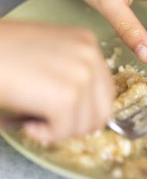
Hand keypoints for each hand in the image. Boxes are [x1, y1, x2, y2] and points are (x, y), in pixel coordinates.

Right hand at [0, 22, 114, 142]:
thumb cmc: (3, 52)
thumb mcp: (50, 53)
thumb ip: (74, 73)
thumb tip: (86, 109)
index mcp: (88, 43)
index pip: (105, 91)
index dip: (86, 110)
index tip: (64, 113)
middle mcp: (91, 56)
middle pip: (103, 110)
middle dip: (77, 124)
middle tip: (52, 122)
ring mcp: (81, 75)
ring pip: (87, 124)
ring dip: (60, 130)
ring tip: (35, 119)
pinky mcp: (65, 97)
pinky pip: (65, 131)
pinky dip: (46, 135)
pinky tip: (29, 124)